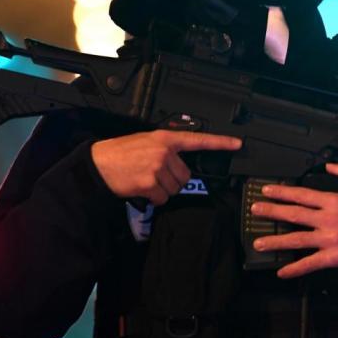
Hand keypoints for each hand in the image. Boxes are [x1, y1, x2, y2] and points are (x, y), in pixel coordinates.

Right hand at [90, 131, 241, 204]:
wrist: (99, 163)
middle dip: (172, 180)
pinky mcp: (151, 183)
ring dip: (162, 190)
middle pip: (185, 176)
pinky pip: (163, 198)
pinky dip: (153, 198)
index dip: (220, 142)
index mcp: (165, 138)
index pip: (198, 140)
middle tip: (154, 175)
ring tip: (144, 179)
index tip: (237, 144)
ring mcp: (158, 167)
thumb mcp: (146, 141)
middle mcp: (164, 151)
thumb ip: (166, 149)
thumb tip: (180, 164)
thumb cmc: (121, 153)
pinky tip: (141, 188)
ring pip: (175, 189)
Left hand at [250, 162, 337, 278]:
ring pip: (296, 239)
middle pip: (294, 214)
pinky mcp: (332, 257)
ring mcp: (328, 240)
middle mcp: (326, 219)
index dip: (282, 192)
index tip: (267, 190)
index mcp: (332, 201)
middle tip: (255, 210)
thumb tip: (330, 165)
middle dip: (272, 211)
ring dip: (275, 241)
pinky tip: (281, 272)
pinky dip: (295, 269)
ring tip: (258, 243)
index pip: (302, 194)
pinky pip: (310, 264)